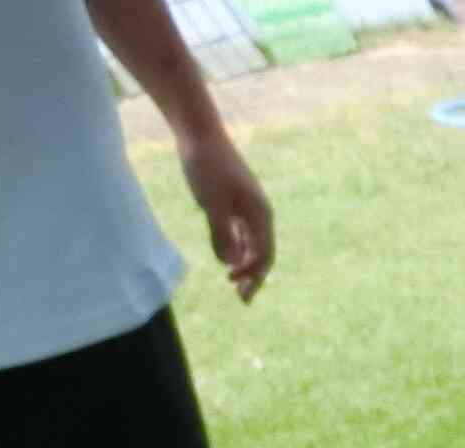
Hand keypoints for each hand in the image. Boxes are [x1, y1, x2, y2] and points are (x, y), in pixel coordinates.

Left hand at [181, 133, 273, 300]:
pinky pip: (242, 230)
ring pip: (252, 242)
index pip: (265, 255)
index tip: (240, 294)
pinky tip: (227, 255)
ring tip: (233, 279)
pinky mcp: (235, 198)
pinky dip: (237, 246)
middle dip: (253, 275)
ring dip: (245, 262)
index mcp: (260, 214)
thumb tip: (230, 262)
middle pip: (262, 251)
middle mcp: (259, 212)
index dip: (254, 277)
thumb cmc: (207, 168)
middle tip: (240, 297)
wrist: (200, 133)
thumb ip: (222, 234)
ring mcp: (248, 205)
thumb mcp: (212, 204)